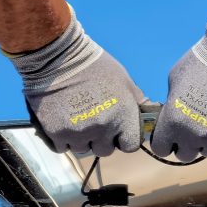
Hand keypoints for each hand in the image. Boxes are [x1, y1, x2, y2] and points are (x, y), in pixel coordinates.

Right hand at [9, 7, 144, 156]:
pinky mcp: (56, 133)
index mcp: (123, 117)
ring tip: (77, 120)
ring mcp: (79, 132)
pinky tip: (63, 121)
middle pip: (105, 150)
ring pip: (84, 150)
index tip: (117, 132)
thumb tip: (150, 115)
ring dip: (82, 140)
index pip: (130, 146)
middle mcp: (103, 128)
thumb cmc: (95, 66)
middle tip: (94, 122)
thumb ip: (138, 102)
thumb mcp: (124, 81)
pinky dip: (63, 139)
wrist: (57, 55)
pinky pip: (63, 147)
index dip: (124, 140)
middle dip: (102, 140)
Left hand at [151, 19, 206, 161]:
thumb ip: (172, 104)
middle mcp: (195, 136)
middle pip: (185, 155)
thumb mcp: (175, 80)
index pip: (161, 149)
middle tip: (192, 129)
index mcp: (174, 122)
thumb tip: (173, 114)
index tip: (170, 136)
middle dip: (186, 144)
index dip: (165, 142)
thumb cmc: (202, 61)